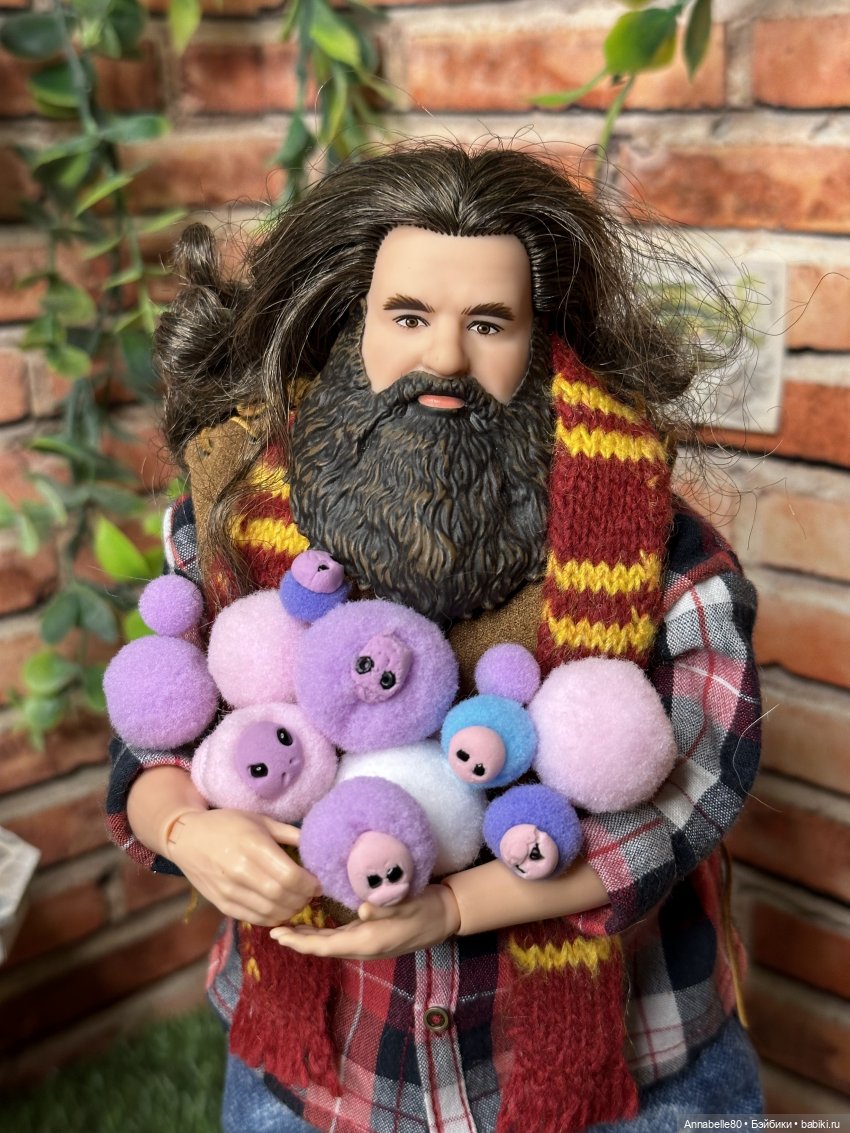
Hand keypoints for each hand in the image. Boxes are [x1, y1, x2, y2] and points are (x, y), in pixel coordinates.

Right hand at [166, 808, 320, 925]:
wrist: (187, 838)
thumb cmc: (227, 824)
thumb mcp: (260, 820)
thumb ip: (288, 834)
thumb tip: (316, 845)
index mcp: (253, 846)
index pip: (289, 875)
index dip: (309, 883)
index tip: (317, 882)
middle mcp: (240, 871)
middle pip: (282, 896)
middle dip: (303, 898)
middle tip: (310, 893)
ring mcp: (229, 890)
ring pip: (269, 912)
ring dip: (290, 911)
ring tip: (297, 901)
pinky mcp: (221, 904)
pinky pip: (253, 918)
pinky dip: (272, 918)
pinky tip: (279, 910)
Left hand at [270, 883, 460, 959]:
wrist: (444, 916)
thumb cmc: (425, 908)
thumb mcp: (407, 906)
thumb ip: (383, 909)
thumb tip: (361, 910)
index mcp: (367, 941)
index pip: (325, 946)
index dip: (300, 943)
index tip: (278, 935)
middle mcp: (363, 946)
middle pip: (323, 947)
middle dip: (297, 941)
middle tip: (272, 930)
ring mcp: (367, 943)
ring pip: (329, 943)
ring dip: (308, 938)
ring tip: (287, 928)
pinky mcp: (371, 936)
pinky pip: (340, 938)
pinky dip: (322, 934)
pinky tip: (314, 925)